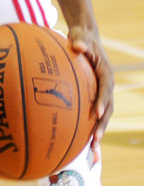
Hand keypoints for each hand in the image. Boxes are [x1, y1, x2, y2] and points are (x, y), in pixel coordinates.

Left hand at [67, 26, 113, 144]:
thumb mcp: (80, 37)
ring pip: (102, 115)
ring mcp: (101, 92)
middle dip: (102, 125)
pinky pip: (92, 112)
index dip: (102, 101)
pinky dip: (89, 125)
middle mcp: (106, 85)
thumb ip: (80, 41)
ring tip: (92, 149)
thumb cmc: (81, 38)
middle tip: (95, 140)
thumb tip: (78, 45)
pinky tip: (79, 139)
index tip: (96, 113)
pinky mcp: (93, 95)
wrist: (84, 38)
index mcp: (105, 73)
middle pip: (107, 108)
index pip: (106, 89)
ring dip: (98, 130)